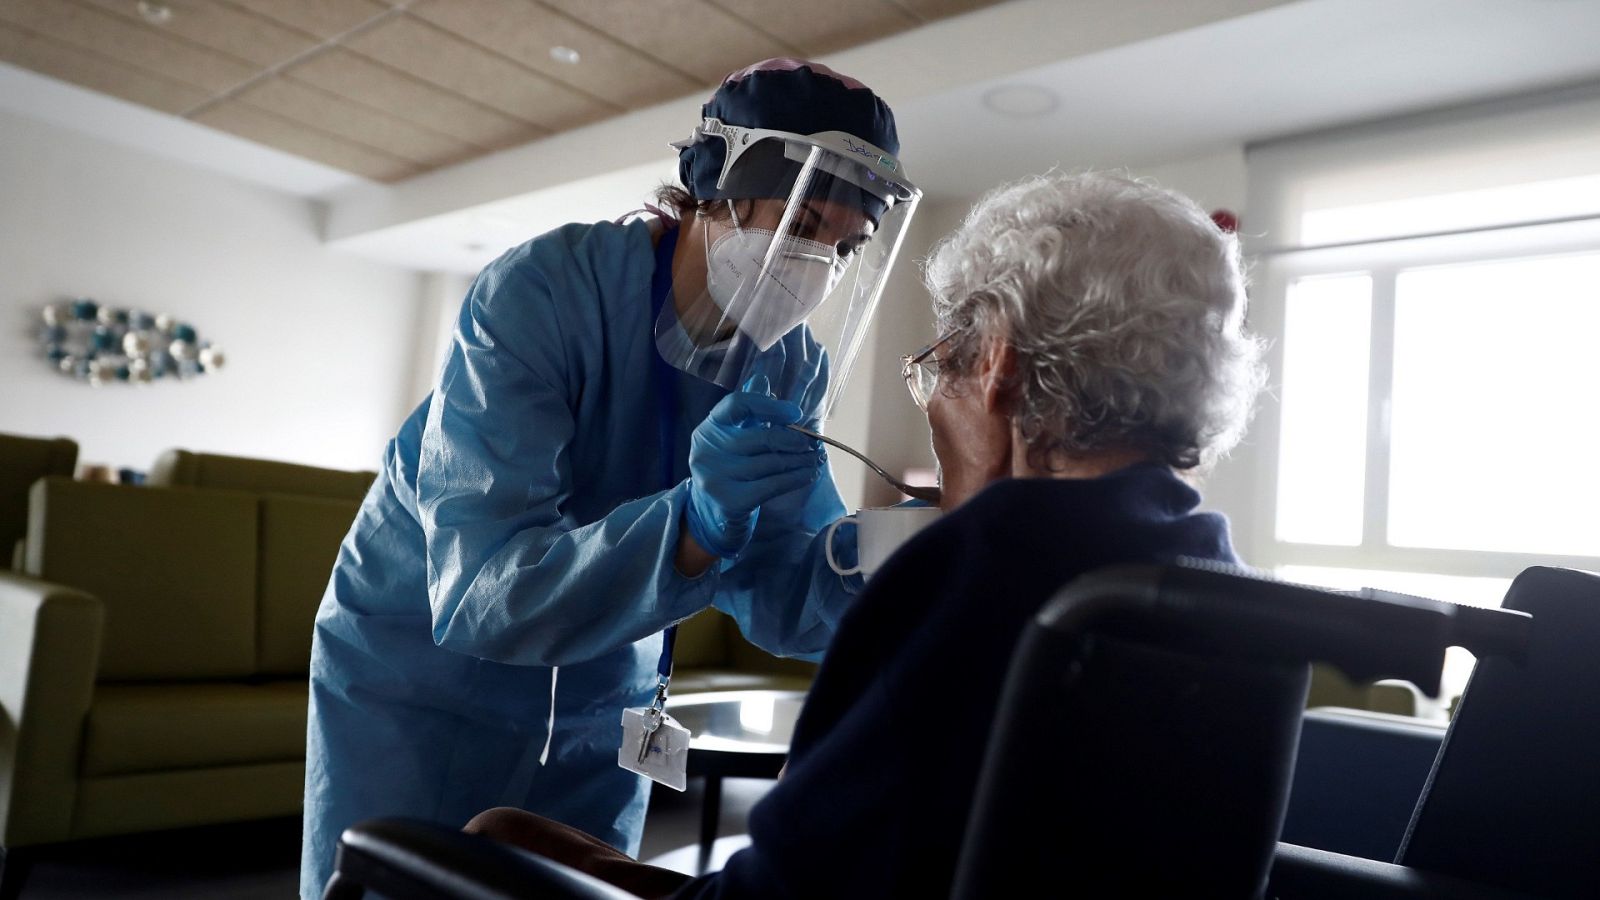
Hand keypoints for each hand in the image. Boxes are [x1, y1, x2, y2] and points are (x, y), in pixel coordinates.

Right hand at [684, 384, 823, 558]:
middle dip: (793, 439)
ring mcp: (716, 476)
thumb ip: (749, 410)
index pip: (738, 404)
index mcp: (710, 425)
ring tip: (816, 459)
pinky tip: (809, 474)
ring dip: (800, 461)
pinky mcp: (730, 500)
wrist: (712, 512)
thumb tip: (763, 380)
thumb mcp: (736, 435)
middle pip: (759, 437)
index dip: (769, 406)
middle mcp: (707, 448)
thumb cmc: (731, 467)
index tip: (796, 413)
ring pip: (770, 463)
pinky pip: (772, 485)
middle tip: (813, 443)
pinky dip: (796, 478)